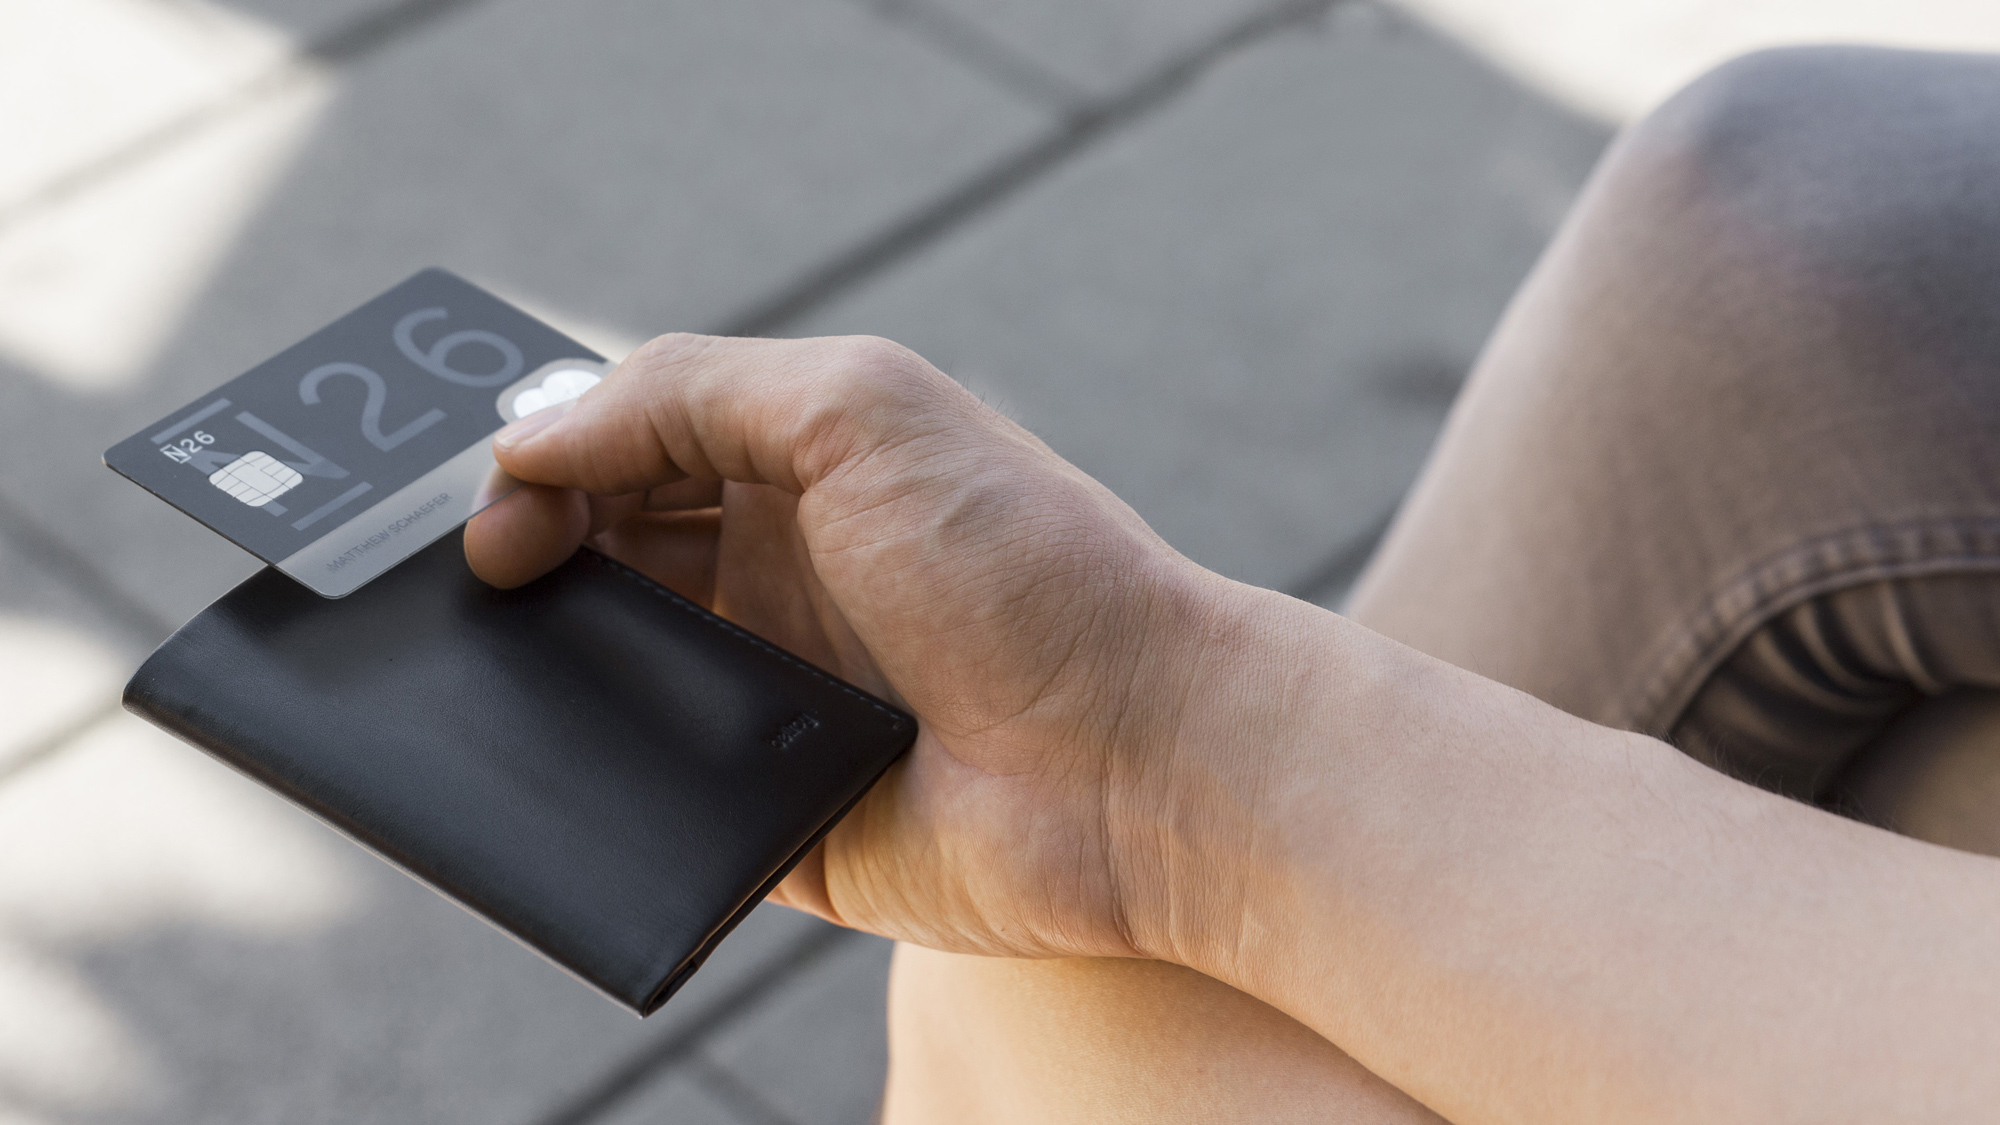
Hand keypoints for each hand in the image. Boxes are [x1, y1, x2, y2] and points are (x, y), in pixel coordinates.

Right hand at [465, 333, 1229, 960]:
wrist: (1137, 764)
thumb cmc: (1028, 569)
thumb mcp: (863, 412)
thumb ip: (689, 395)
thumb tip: (527, 435)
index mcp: (800, 474)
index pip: (631, 446)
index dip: (546, 460)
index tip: (489, 507)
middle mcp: (777, 580)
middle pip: (598, 556)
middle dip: (522, 557)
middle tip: (474, 581)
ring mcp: (767, 701)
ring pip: (602, 676)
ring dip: (543, 665)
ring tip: (491, 664)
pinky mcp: (764, 816)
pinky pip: (642, 797)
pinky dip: (587, 779)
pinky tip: (549, 761)